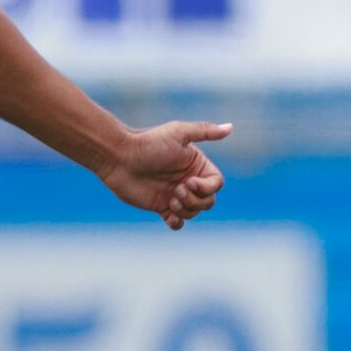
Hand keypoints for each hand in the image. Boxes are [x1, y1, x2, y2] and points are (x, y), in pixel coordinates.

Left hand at [99, 121, 229, 229]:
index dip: (207, 187)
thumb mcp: (178, 133)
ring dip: (186, 210)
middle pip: (208, 201)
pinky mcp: (161, 207)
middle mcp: (188, 180)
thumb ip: (204, 131)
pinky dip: (177, 223)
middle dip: (196, 200)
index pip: (216, 183)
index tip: (188, 181)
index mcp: (196, 165)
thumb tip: (231, 127)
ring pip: (195, 212)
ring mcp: (175, 194)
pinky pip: (178, 222)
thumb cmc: (149, 143)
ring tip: (170, 200)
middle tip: (176, 191)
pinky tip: (169, 216)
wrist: (119, 157)